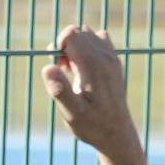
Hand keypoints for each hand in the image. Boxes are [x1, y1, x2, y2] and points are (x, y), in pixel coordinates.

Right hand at [43, 27, 147, 164]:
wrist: (116, 133)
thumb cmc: (92, 125)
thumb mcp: (71, 113)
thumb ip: (59, 90)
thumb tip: (48, 67)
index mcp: (93, 65)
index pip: (71, 34)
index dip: (58, 46)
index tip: (57, 66)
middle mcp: (105, 56)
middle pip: (78, 31)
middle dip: (64, 46)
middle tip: (62, 71)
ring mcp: (111, 57)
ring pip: (88, 34)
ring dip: (75, 47)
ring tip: (71, 70)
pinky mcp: (114, 62)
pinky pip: (99, 39)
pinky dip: (86, 48)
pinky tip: (82, 68)